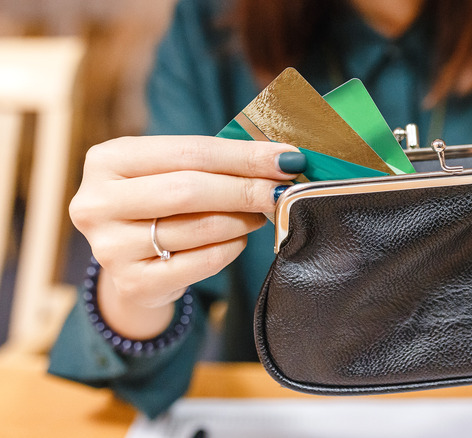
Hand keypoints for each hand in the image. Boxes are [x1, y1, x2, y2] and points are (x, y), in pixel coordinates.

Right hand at [69, 136, 305, 337]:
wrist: (132, 263)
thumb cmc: (160, 206)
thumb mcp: (172, 173)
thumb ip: (216, 163)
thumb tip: (283, 159)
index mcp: (107, 160)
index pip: (189, 152)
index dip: (243, 156)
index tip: (286, 159)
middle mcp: (97, 203)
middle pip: (189, 190)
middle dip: (246, 189)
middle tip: (281, 190)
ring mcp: (111, 247)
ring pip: (199, 228)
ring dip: (242, 219)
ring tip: (258, 214)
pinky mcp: (134, 283)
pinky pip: (203, 261)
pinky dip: (231, 248)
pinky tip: (238, 239)